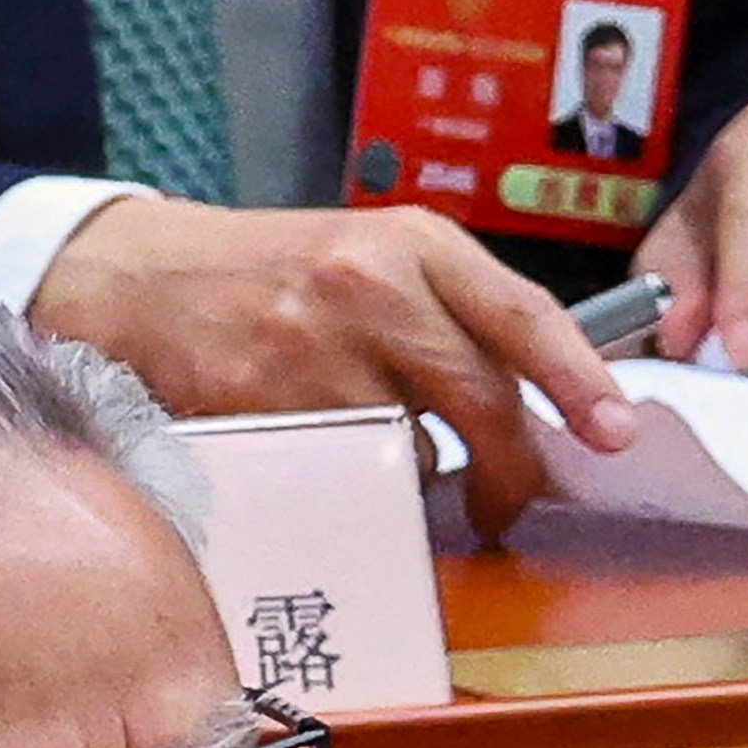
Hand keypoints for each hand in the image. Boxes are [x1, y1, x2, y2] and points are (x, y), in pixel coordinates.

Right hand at [28, 195, 637, 534]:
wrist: (130, 274)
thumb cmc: (270, 275)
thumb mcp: (369, 260)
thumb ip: (452, 317)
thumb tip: (545, 407)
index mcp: (413, 243)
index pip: (521, 313)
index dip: (578, 380)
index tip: (617, 432)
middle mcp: (369, 285)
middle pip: (481, 400)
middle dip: (511, 470)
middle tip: (509, 505)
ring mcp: (311, 347)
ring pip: (413, 452)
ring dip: (413, 475)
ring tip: (376, 453)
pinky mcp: (259, 404)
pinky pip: (342, 479)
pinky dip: (349, 487)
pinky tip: (324, 461)